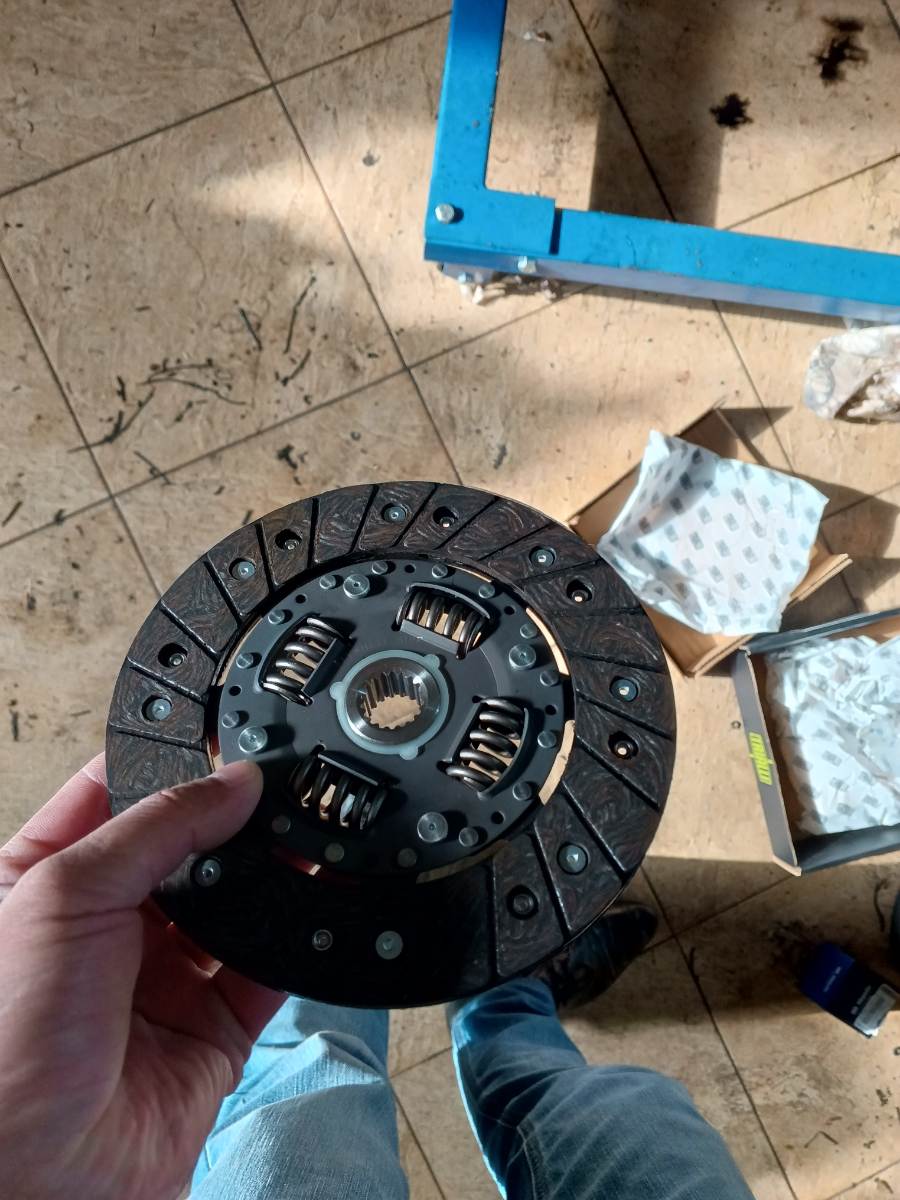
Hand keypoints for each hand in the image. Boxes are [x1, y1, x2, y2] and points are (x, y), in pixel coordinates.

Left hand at [0, 756, 284, 1199]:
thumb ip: (158, 826)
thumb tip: (234, 781)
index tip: (221, 735)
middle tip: (276, 787)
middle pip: (189, 846)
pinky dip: (298, 935)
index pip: (119, 796)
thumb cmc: (3, 1038)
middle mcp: (111, 924)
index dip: (170, 763)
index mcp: (52, 879)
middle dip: (232, 818)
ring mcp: (164, 974)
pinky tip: (314, 902)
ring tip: (304, 837)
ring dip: (273, 872)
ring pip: (237, 901)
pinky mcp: (214, 1024)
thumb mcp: (64, 892)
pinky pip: (270, 966)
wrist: (34, 1174)